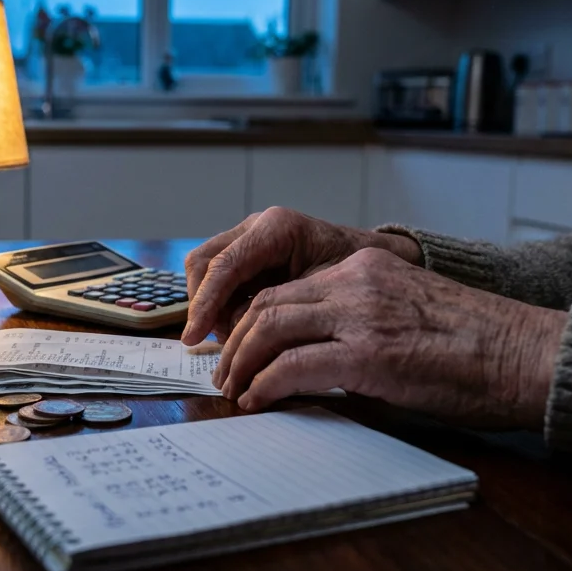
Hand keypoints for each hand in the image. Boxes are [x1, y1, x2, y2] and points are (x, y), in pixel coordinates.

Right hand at [182, 207, 422, 344]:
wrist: (378, 262)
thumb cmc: (358, 278)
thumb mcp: (323, 294)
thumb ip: (279, 309)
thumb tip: (242, 335)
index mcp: (277, 228)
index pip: (224, 266)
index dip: (204, 304)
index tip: (193, 338)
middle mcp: (258, 226)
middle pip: (204, 263)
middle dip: (203, 305)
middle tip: (217, 344)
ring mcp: (250, 238)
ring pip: (206, 271)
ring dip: (211, 308)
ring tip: (234, 340)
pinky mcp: (249, 254)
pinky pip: (220, 279)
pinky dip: (222, 306)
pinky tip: (241, 330)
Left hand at [216, 248, 567, 429]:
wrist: (528, 355)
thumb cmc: (481, 346)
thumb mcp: (411, 314)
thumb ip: (363, 324)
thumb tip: (319, 363)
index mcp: (368, 267)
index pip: (287, 288)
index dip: (253, 321)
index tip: (240, 348)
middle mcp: (358, 282)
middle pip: (268, 304)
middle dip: (236, 342)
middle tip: (225, 373)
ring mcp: (361, 315)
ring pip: (270, 329)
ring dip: (242, 364)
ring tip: (234, 391)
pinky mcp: (368, 354)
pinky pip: (293, 367)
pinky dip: (266, 386)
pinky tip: (258, 402)